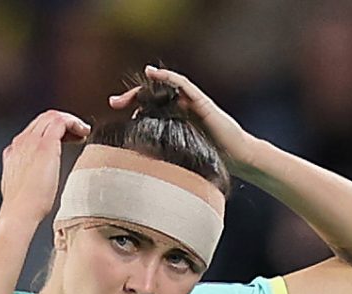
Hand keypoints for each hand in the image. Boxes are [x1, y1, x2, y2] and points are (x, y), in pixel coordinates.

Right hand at [1, 110, 89, 224]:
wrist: (19, 212)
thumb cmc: (24, 208)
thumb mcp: (22, 187)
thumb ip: (28, 176)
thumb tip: (41, 177)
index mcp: (15, 152)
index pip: (34, 130)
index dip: (52, 131)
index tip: (66, 140)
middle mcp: (22, 142)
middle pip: (43, 119)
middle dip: (63, 123)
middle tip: (78, 134)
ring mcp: (32, 141)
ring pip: (52, 116)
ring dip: (70, 121)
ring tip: (83, 131)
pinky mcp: (45, 145)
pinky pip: (61, 121)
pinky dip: (74, 123)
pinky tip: (83, 132)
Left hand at [110, 65, 256, 166]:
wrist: (237, 155)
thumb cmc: (212, 157)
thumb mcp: (180, 155)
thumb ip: (164, 152)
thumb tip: (138, 162)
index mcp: (174, 120)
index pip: (149, 109)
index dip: (132, 107)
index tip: (114, 111)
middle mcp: (181, 108)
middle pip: (153, 96)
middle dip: (132, 97)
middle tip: (114, 102)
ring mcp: (191, 103)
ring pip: (166, 87)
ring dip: (146, 84)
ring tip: (128, 89)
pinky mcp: (201, 101)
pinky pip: (182, 84)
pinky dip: (168, 77)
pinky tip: (153, 74)